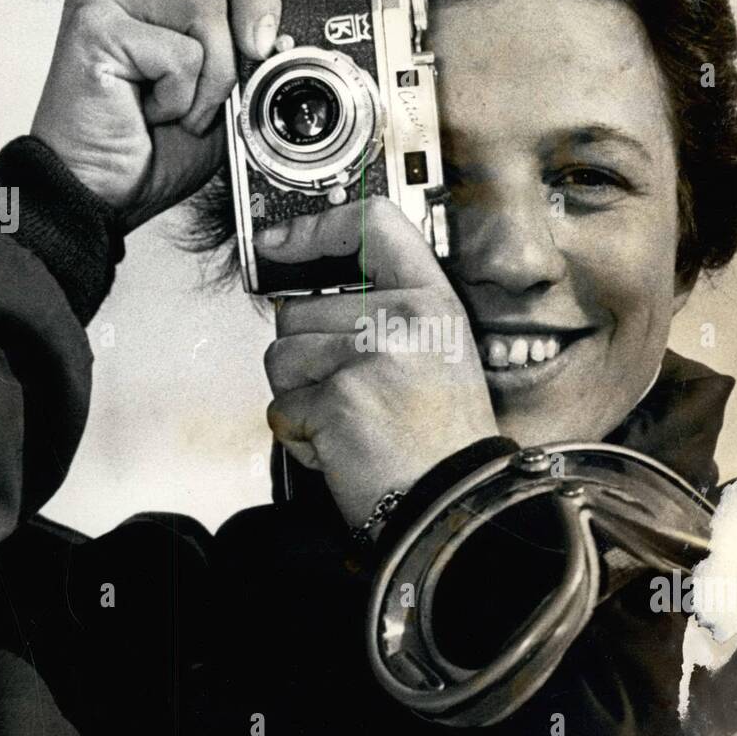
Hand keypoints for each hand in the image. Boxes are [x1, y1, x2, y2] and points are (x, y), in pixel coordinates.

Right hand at [31, 0, 349, 231]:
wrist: (97, 199)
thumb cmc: (151, 155)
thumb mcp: (226, 105)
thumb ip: (252, 64)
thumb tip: (285, 34)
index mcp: (165, 0)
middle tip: (262, 52)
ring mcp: (108, 1)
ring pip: (205, 0)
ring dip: (216, 73)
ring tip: (185, 112)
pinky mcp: (92, 24)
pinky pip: (177, 48)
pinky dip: (184, 94)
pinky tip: (155, 116)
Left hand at [260, 197, 498, 527]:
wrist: (456, 509)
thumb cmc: (443, 443)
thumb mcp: (436, 354)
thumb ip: (383, 313)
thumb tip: (299, 296)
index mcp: (434, 301)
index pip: (371, 226)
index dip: (314, 230)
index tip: (280, 243)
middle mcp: (405, 319)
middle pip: (298, 309)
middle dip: (304, 358)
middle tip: (351, 394)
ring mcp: (371, 356)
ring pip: (280, 357)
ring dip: (298, 398)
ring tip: (348, 422)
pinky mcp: (338, 398)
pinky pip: (281, 407)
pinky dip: (300, 437)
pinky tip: (342, 448)